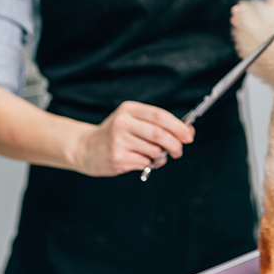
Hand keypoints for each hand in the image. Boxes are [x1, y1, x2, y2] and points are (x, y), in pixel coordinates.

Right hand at [71, 100, 193, 176]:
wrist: (85, 148)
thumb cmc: (116, 134)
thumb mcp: (134, 122)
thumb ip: (160, 125)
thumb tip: (189, 131)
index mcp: (129, 109)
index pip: (159, 115)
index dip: (178, 126)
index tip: (188, 136)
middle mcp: (122, 123)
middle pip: (159, 134)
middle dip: (175, 144)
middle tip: (179, 151)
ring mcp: (118, 141)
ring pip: (154, 150)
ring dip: (161, 156)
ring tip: (155, 156)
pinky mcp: (117, 157)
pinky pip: (144, 162)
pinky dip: (149, 164)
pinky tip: (142, 160)